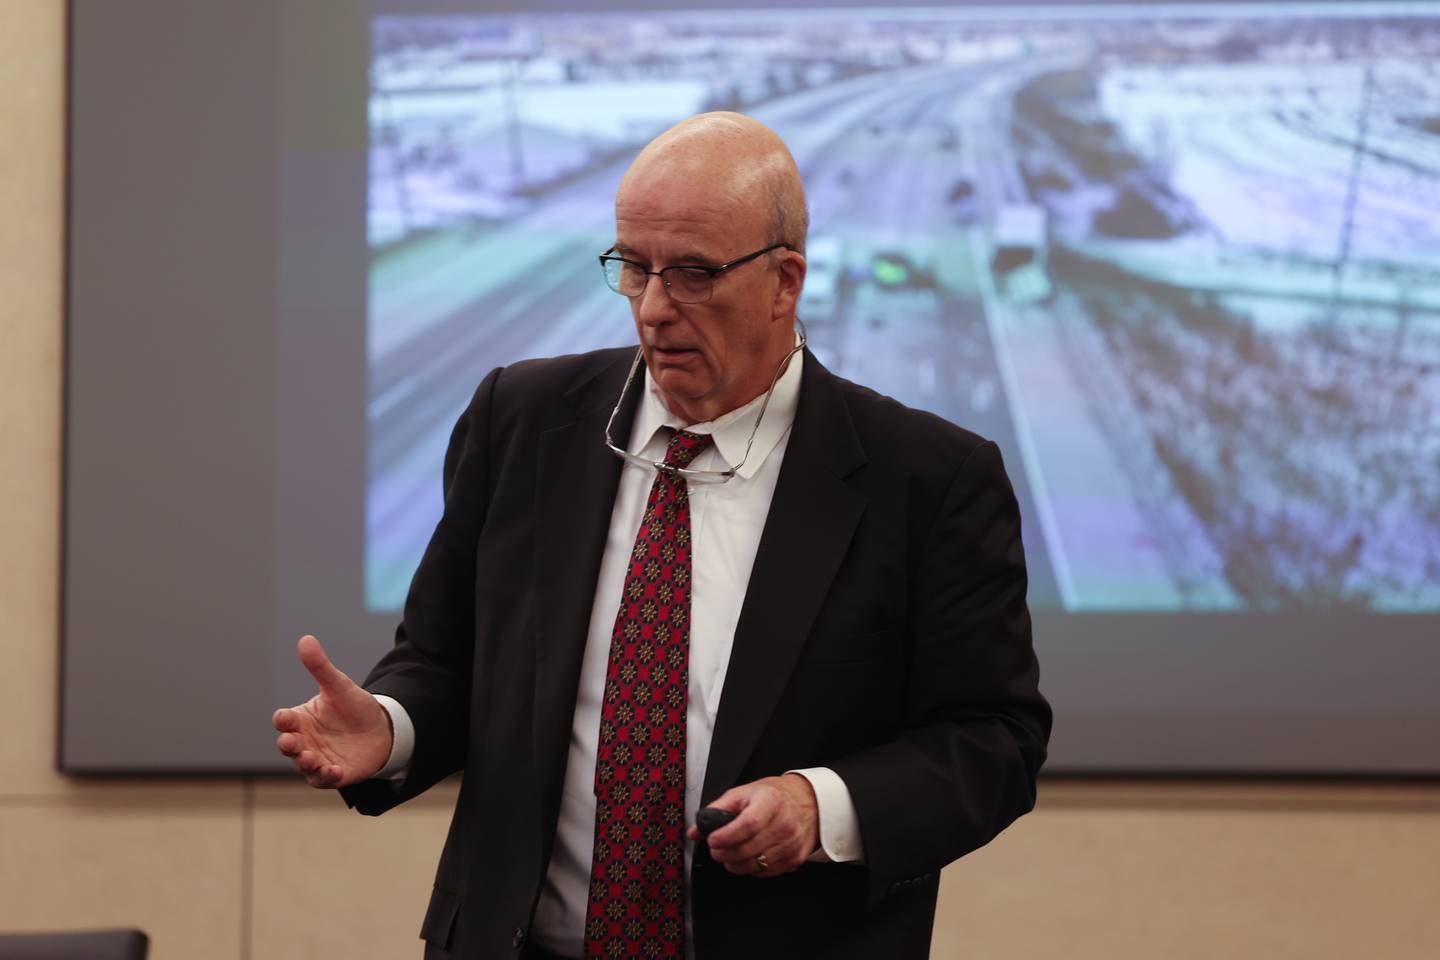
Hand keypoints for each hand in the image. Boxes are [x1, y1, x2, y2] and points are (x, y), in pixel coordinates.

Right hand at [272, 635, 391, 788]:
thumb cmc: (354, 706)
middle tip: (290, 742)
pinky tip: (333, 770)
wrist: (382, 729)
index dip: (283, 720)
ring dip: (304, 762)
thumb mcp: (339, 685)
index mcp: (301, 719)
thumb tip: (305, 639)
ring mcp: (317, 759)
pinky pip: (323, 779)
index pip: (284, 720)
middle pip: (288, 745)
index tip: (286, 718)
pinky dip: (325, 776)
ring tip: (310, 758)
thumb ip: (320, 667)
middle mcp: (304, 740)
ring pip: (303, 765)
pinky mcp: (333, 773)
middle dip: (287, 745)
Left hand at [686, 773, 818, 876]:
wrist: (806, 802)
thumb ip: (717, 810)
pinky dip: (750, 868)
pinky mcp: (794, 859)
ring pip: (754, 866)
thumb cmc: (773, 797)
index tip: (713, 840)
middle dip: (723, 853)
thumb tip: (696, 830)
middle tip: (716, 848)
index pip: (748, 825)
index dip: (726, 836)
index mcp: (771, 802)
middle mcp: (784, 824)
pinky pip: (765, 873)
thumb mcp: (744, 793)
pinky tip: (748, 856)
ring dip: (734, 863)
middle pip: (747, 850)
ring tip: (729, 852)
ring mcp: (791, 844)